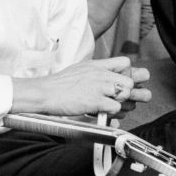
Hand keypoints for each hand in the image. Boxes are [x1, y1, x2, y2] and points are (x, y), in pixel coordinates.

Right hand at [11, 56, 150, 117]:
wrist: (45, 93)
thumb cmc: (59, 85)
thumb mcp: (80, 70)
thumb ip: (97, 72)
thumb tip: (109, 77)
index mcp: (97, 65)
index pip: (126, 62)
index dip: (128, 74)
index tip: (122, 82)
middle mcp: (100, 74)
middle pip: (130, 81)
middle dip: (127, 92)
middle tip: (117, 98)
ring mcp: (99, 86)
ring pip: (125, 94)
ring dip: (120, 102)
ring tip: (108, 105)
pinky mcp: (95, 100)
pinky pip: (116, 107)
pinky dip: (111, 112)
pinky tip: (101, 111)